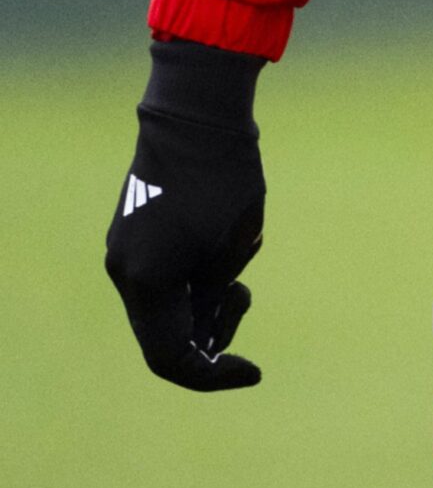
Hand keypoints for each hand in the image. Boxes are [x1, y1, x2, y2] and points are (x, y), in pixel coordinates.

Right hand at [104, 40, 266, 391]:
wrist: (196, 112)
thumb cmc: (225, 173)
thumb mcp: (236, 242)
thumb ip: (219, 289)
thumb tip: (208, 316)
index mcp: (147, 282)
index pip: (173, 357)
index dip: (212, 375)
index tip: (253, 372)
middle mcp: (125, 272)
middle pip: (166, 334)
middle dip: (211, 330)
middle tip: (243, 296)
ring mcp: (125, 251)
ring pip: (166, 304)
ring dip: (205, 299)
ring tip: (238, 258)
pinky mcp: (134, 233)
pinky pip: (164, 276)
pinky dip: (194, 277)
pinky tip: (225, 243)